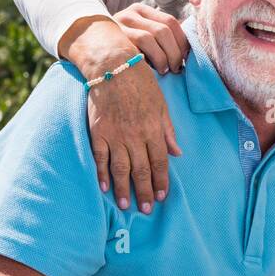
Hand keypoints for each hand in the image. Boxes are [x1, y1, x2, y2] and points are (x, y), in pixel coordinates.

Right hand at [87, 65, 181, 212]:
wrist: (113, 66)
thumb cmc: (141, 83)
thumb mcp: (161, 105)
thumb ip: (168, 130)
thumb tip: (177, 153)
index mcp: (153, 129)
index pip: (160, 162)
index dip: (161, 181)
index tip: (162, 197)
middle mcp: (135, 135)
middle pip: (141, 169)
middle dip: (145, 191)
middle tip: (146, 209)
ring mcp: (115, 135)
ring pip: (121, 168)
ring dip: (124, 189)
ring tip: (126, 205)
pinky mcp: (97, 132)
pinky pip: (100, 158)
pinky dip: (101, 174)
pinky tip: (104, 188)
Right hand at [112, 2, 190, 74]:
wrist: (88, 50)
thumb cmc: (122, 49)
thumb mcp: (140, 36)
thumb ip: (159, 37)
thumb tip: (187, 50)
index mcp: (141, 10)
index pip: (170, 21)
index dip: (182, 41)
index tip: (187, 57)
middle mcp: (130, 14)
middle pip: (163, 29)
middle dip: (176, 51)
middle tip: (177, 68)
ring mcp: (120, 24)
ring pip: (152, 37)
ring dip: (165, 57)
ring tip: (166, 70)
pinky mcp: (113, 38)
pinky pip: (140, 45)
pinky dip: (153, 58)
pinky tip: (155, 70)